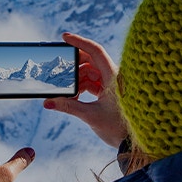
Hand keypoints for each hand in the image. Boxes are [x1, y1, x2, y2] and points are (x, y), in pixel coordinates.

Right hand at [43, 32, 129, 147]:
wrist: (133, 143)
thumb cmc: (118, 128)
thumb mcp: (91, 116)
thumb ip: (68, 107)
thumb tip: (47, 102)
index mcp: (114, 76)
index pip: (95, 51)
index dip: (79, 42)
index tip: (64, 37)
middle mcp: (115, 76)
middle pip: (91, 60)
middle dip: (74, 65)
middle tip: (60, 70)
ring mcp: (113, 84)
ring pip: (91, 73)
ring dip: (77, 80)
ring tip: (67, 93)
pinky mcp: (111, 92)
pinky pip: (93, 83)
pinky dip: (82, 87)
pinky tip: (75, 97)